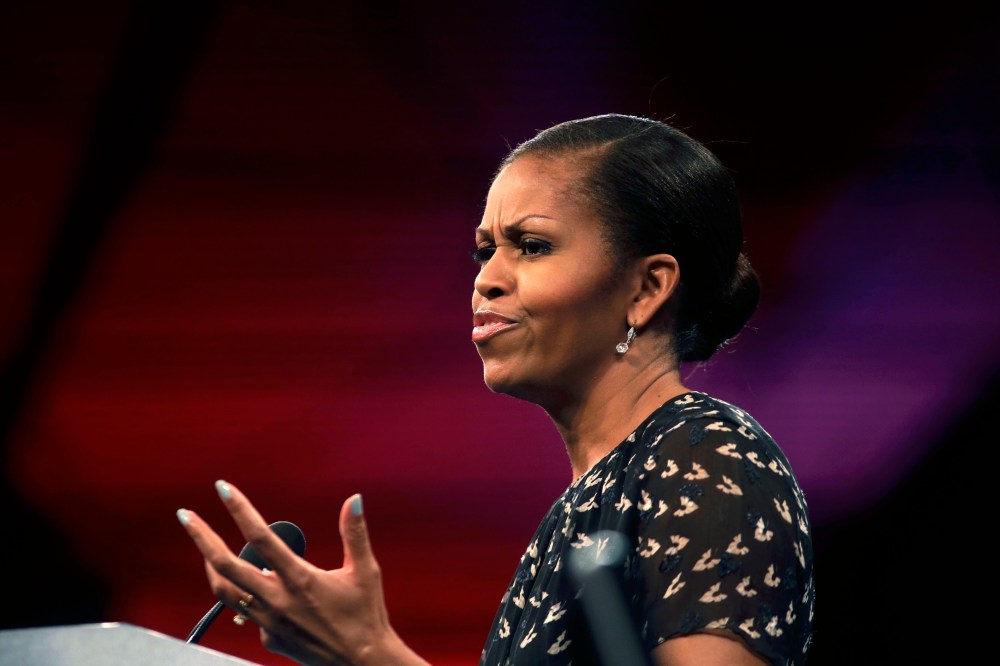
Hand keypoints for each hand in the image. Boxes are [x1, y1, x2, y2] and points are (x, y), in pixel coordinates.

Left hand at [177, 480, 427, 665]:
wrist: (362, 663)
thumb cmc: (366, 616)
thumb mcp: (365, 571)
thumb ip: (355, 533)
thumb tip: (354, 500)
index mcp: (299, 579)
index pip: (260, 537)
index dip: (239, 509)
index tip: (223, 489)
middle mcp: (277, 600)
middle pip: (225, 566)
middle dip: (201, 538)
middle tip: (185, 516)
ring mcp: (269, 622)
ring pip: (226, 593)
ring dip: (212, 568)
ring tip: (207, 551)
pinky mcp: (270, 638)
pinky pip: (249, 614)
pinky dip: (248, 597)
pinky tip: (258, 590)